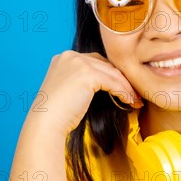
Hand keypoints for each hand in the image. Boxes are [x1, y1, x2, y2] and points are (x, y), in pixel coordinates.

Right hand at [28, 50, 142, 135]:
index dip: (111, 75)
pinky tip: (130, 102)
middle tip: (134, 94)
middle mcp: (70, 56)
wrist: (45, 124)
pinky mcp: (87, 74)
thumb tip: (111, 83)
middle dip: (122, 80)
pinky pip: (113, 83)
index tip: (123, 88)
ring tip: (135, 100)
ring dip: (126, 87)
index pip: (96, 61)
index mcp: (64, 58)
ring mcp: (78, 63)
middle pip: (106, 65)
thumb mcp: (70, 90)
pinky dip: (124, 92)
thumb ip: (84, 81)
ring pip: (112, 73)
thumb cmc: (58, 114)